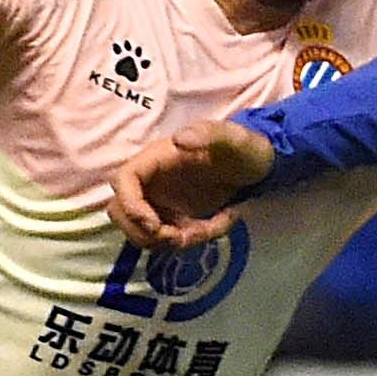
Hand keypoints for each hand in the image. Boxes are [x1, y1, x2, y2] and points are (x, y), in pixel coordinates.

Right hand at [111, 122, 272, 247]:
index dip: (130, 205)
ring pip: (142, 231)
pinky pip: (167, 238)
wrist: (255, 165)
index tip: (155, 225)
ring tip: (207, 229)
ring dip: (171, 241)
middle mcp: (151, 181)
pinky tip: (217, 224)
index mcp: (157, 159)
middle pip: (120, 211)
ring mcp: (159, 201)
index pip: (123, 181)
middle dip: (146, 232)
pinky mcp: (172, 216)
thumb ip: (209, 135)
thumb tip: (179, 140)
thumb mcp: (233, 138)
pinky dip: (188, 241)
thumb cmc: (242, 147)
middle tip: (181, 237)